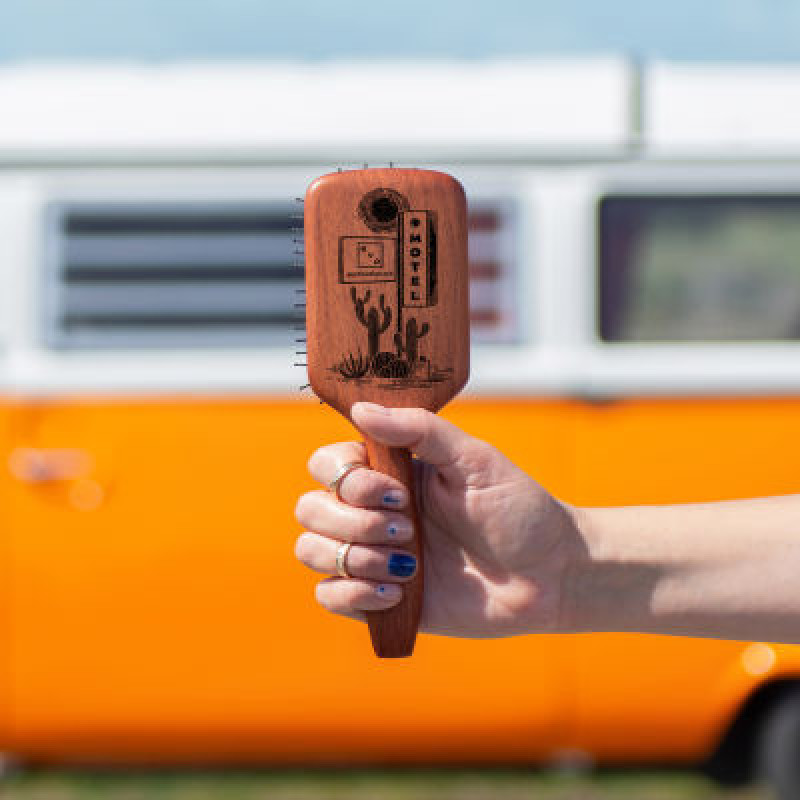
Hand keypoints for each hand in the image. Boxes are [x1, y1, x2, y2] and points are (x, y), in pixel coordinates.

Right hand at [294, 402, 585, 637]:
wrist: (550, 574)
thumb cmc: (516, 508)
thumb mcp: (474, 459)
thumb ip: (418, 430)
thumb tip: (360, 407)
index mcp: (390, 473)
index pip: (326, 465)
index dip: (347, 479)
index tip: (399, 490)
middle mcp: (373, 512)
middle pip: (309, 509)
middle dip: (353, 521)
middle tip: (410, 528)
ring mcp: (374, 556)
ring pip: (311, 551)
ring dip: (354, 557)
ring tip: (408, 565)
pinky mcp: (381, 600)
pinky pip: (329, 597)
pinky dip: (355, 594)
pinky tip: (399, 592)